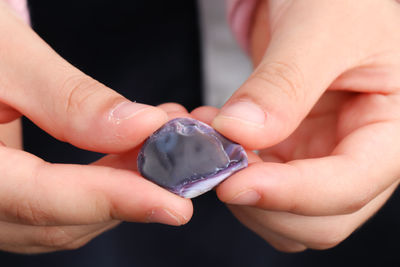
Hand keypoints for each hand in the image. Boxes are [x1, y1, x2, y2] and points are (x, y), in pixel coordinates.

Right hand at [0, 3, 191, 253]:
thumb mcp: (9, 57)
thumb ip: (69, 99)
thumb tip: (141, 128)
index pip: (39, 199)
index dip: (113, 201)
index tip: (175, 204)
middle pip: (60, 221)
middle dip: (132, 195)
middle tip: (184, 162)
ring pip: (66, 218)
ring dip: (125, 187)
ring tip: (166, 145)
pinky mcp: (9, 192)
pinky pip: (61, 203)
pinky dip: (104, 182)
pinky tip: (134, 150)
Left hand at [193, 0, 399, 251]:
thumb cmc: (342, 0)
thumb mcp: (320, 30)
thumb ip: (283, 84)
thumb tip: (240, 133)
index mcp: (392, 130)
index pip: (350, 185)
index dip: (291, 194)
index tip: (234, 183)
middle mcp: (361, 155)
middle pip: (319, 220)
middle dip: (263, 203)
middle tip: (218, 162)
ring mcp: (324, 159)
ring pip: (287, 216)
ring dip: (243, 195)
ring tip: (212, 144)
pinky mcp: (294, 153)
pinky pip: (262, 187)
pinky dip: (234, 177)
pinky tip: (216, 141)